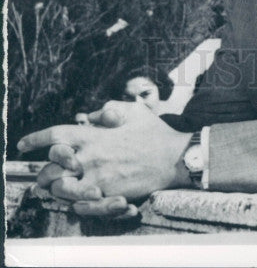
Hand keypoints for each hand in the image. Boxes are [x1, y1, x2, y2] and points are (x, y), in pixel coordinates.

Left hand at [18, 101, 192, 217]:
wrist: (174, 157)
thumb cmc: (154, 132)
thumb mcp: (132, 111)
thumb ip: (108, 110)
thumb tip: (90, 116)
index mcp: (94, 135)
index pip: (55, 135)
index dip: (35, 139)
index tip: (23, 144)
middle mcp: (91, 157)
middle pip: (51, 168)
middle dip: (43, 172)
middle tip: (45, 174)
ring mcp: (98, 179)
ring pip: (61, 189)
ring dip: (57, 188)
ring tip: (60, 186)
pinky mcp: (108, 195)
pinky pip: (80, 205)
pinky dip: (75, 203)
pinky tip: (78, 199)